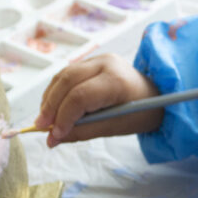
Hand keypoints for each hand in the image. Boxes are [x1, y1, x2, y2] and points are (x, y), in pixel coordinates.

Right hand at [35, 53, 161, 147]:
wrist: (156, 95)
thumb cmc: (140, 113)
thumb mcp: (115, 127)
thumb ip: (83, 132)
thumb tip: (52, 138)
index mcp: (116, 80)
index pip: (80, 96)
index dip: (63, 116)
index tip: (54, 135)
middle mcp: (106, 63)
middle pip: (67, 81)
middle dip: (50, 106)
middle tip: (41, 126)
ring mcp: (98, 59)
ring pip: (63, 75)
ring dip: (50, 98)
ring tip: (45, 120)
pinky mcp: (92, 62)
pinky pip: (68, 74)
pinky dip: (57, 91)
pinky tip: (53, 108)